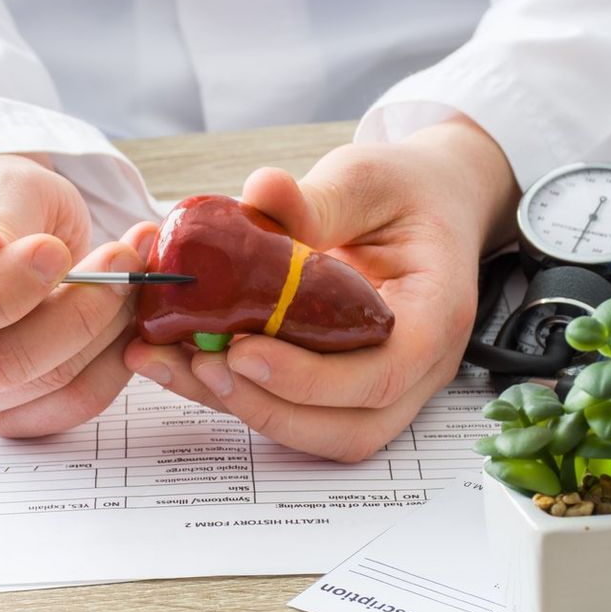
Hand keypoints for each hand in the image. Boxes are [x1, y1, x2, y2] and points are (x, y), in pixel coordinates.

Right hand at [0, 153, 154, 435]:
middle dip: (74, 315)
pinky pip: (77, 404)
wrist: (17, 233)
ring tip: (132, 273)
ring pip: (48, 386)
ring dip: (108, 329)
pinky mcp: (15, 417)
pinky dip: (116, 359)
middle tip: (122, 260)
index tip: (55, 249)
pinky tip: (128, 314)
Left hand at [124, 117, 518, 460]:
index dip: (310, 379)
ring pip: (318, 432)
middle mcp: (417, 367)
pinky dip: (238, 393)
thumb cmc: (407, 193)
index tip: (244, 351)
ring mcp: (382, 385)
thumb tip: (261, 193)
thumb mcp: (368, 180)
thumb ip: (320, 199)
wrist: (430, 205)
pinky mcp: (342, 387)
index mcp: (435, 314)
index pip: (382, 375)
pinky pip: (294, 410)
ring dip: (241, 407)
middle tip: (201, 363)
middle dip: (267, 407)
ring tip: (175, 363)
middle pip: (349, 428)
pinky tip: (183, 360)